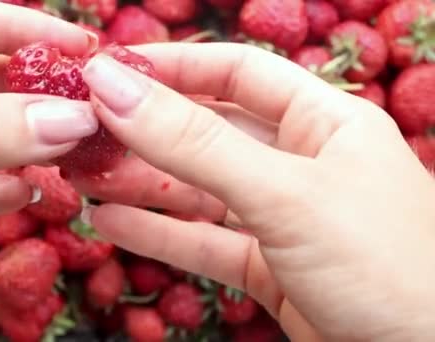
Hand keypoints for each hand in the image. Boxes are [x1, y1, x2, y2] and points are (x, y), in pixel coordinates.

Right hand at [75, 43, 434, 340]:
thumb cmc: (386, 265)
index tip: (108, 71)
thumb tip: (115, 88)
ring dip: (141, 184)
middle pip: (209, 132)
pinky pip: (203, 240)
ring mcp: (282, 216)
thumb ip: (196, 144)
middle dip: (145, 131)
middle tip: (81, 129)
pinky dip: (158, 232)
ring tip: (82, 175)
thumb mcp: (285, 194)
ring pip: (199, 190)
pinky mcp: (269, 267)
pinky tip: (109, 222)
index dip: (171, 68)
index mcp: (324, 120)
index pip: (236, 73)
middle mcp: (302, 161)